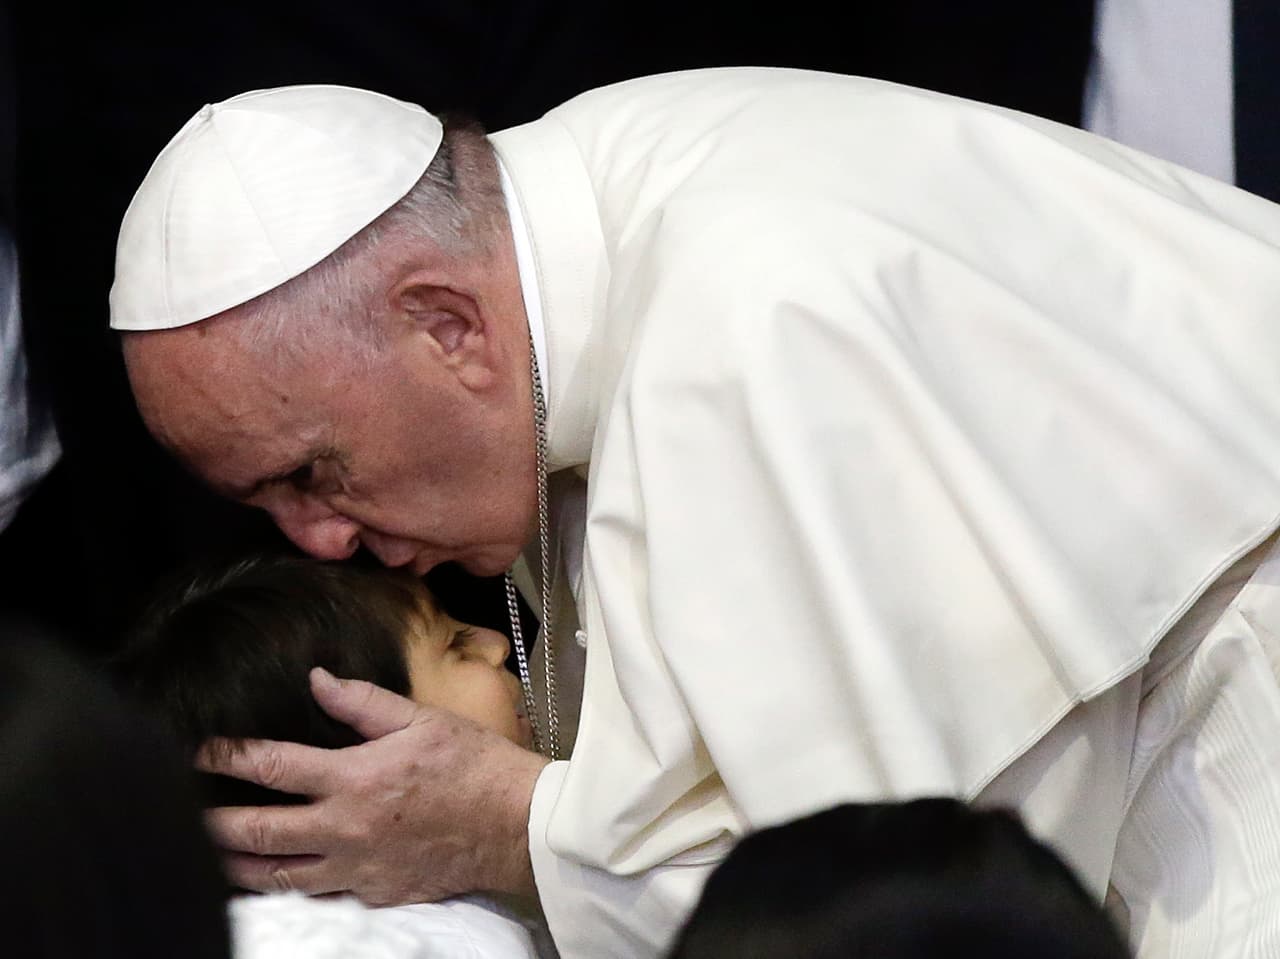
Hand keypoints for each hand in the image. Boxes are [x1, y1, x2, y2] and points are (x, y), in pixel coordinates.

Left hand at [198, 667, 549, 904]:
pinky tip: (271, 877)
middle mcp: (346, 829)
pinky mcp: (373, 895)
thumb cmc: (472, 765)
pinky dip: (286, 887)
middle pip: (258, 833)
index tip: (198, 749)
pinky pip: (317, 894)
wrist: (513, 825)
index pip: (273, 767)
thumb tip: (318, 680)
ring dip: (235, 866)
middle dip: (213, 822)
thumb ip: (363, 702)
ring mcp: (356, 869)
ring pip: (277, 877)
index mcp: (356, 778)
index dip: (228, 756)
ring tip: (207, 854)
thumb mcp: (421, 719)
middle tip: (178, 811)